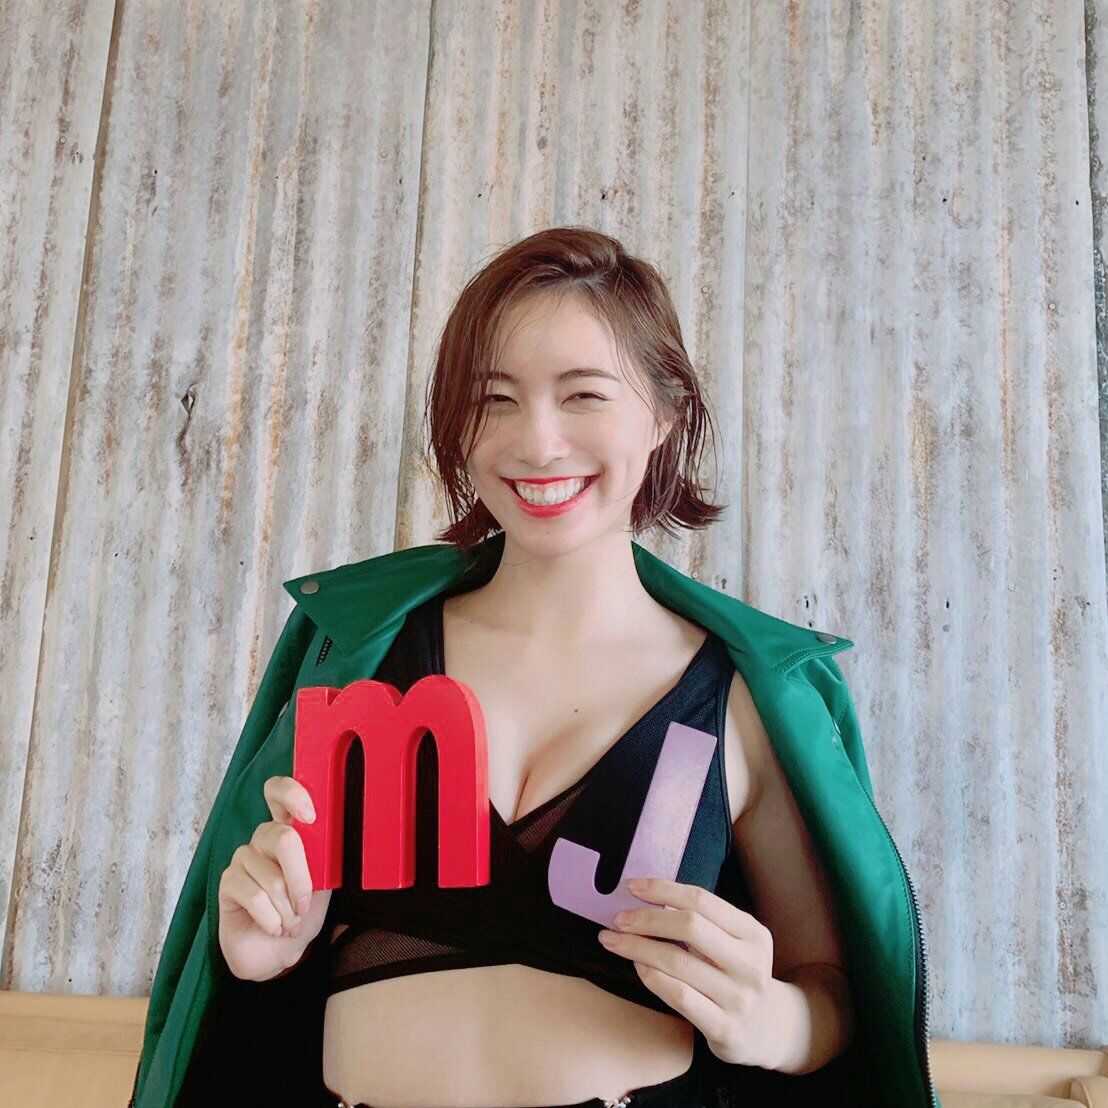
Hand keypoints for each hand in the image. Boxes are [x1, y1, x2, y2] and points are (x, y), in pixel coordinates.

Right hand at [217, 775, 331, 981]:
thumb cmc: (302, 913)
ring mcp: (243, 857)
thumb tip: (337, 836)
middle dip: (302, 879)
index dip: (291, 794)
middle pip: (283, 839)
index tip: (310, 816)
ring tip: (288, 921)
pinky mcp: (228, 882)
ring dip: (287, 910)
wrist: (279, 952)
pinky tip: (272, 926)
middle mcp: (263, 838)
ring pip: (273, 878)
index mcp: (289, 829)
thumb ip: (323, 857)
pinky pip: (255, 898)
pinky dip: (272, 920)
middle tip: (304, 904)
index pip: (279, 792)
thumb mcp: (323, 883)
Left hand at [596, 876, 785, 1068]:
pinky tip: (637, 966)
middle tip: (618, 918)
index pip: (701, 900)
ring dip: (638, 947)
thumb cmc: (734, 975)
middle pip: (689, 926)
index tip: (632, 886)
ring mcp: (739, 998)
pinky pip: (678, 995)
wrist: (764, 1030)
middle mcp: (751, 964)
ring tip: (615, 940)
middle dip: (646, 918)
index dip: (663, 889)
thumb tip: (648, 894)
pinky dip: (651, 976)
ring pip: (677, 961)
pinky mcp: (724, 1028)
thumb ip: (700, 920)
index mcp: (753, 934)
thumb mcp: (731, 942)